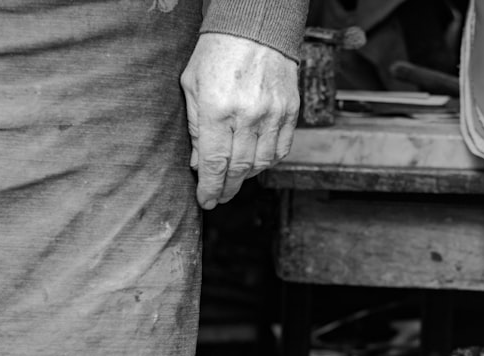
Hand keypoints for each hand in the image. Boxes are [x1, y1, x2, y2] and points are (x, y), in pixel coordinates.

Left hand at [181, 33, 299, 209]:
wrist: (255, 27)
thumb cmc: (217, 53)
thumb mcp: (192, 86)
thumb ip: (195, 127)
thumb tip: (199, 163)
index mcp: (218, 109)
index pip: (215, 163)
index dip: (210, 188)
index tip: (206, 201)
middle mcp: (248, 114)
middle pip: (238, 168)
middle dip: (227, 188)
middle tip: (219, 196)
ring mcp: (273, 113)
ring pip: (261, 163)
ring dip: (247, 175)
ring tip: (235, 177)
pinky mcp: (290, 110)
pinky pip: (281, 149)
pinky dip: (267, 161)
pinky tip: (255, 161)